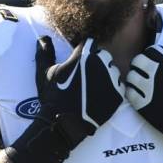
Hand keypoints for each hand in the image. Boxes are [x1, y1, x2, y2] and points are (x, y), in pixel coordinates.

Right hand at [7, 36, 123, 162]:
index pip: (89, 43)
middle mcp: (100, 63)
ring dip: (106, 75)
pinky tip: (100, 96)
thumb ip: (45, 53)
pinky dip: (111, 89)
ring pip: (113, 70)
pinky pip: (119, 85)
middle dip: (96, 62)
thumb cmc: (52, 97)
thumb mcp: (45, 73)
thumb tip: (43, 39)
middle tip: (86, 76)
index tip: (79, 61)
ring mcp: (111, 79)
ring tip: (93, 87)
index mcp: (84, 55)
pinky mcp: (118, 94)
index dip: (84, 52)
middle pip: (103, 55)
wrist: (63, 123)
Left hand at [125, 44, 162, 151]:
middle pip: (137, 61)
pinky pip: (129, 94)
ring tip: (140, 86)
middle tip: (144, 74)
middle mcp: (158, 73)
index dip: (150, 56)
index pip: (150, 51)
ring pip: (130, 77)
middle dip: (139, 66)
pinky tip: (139, 97)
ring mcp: (149, 89)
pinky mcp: (143, 106)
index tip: (152, 63)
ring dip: (134, 80)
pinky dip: (132, 94)